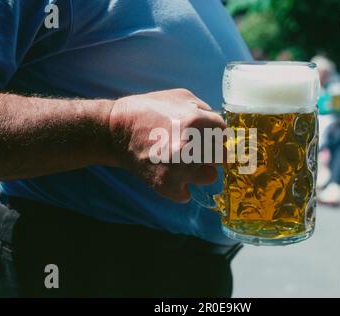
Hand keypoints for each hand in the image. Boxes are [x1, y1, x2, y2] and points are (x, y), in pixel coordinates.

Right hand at [108, 89, 225, 202]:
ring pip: (210, 176)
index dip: (215, 133)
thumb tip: (221, 125)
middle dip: (210, 151)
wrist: (116, 131)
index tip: (205, 135)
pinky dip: (180, 187)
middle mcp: (191, 146)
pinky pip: (186, 194)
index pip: (224, 133)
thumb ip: (206, 110)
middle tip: (197, 149)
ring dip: (201, 171)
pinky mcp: (166, 185)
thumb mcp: (181, 97)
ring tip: (186, 163)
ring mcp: (179, 169)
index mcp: (196, 121)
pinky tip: (171, 174)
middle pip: (221, 156)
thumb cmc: (150, 110)